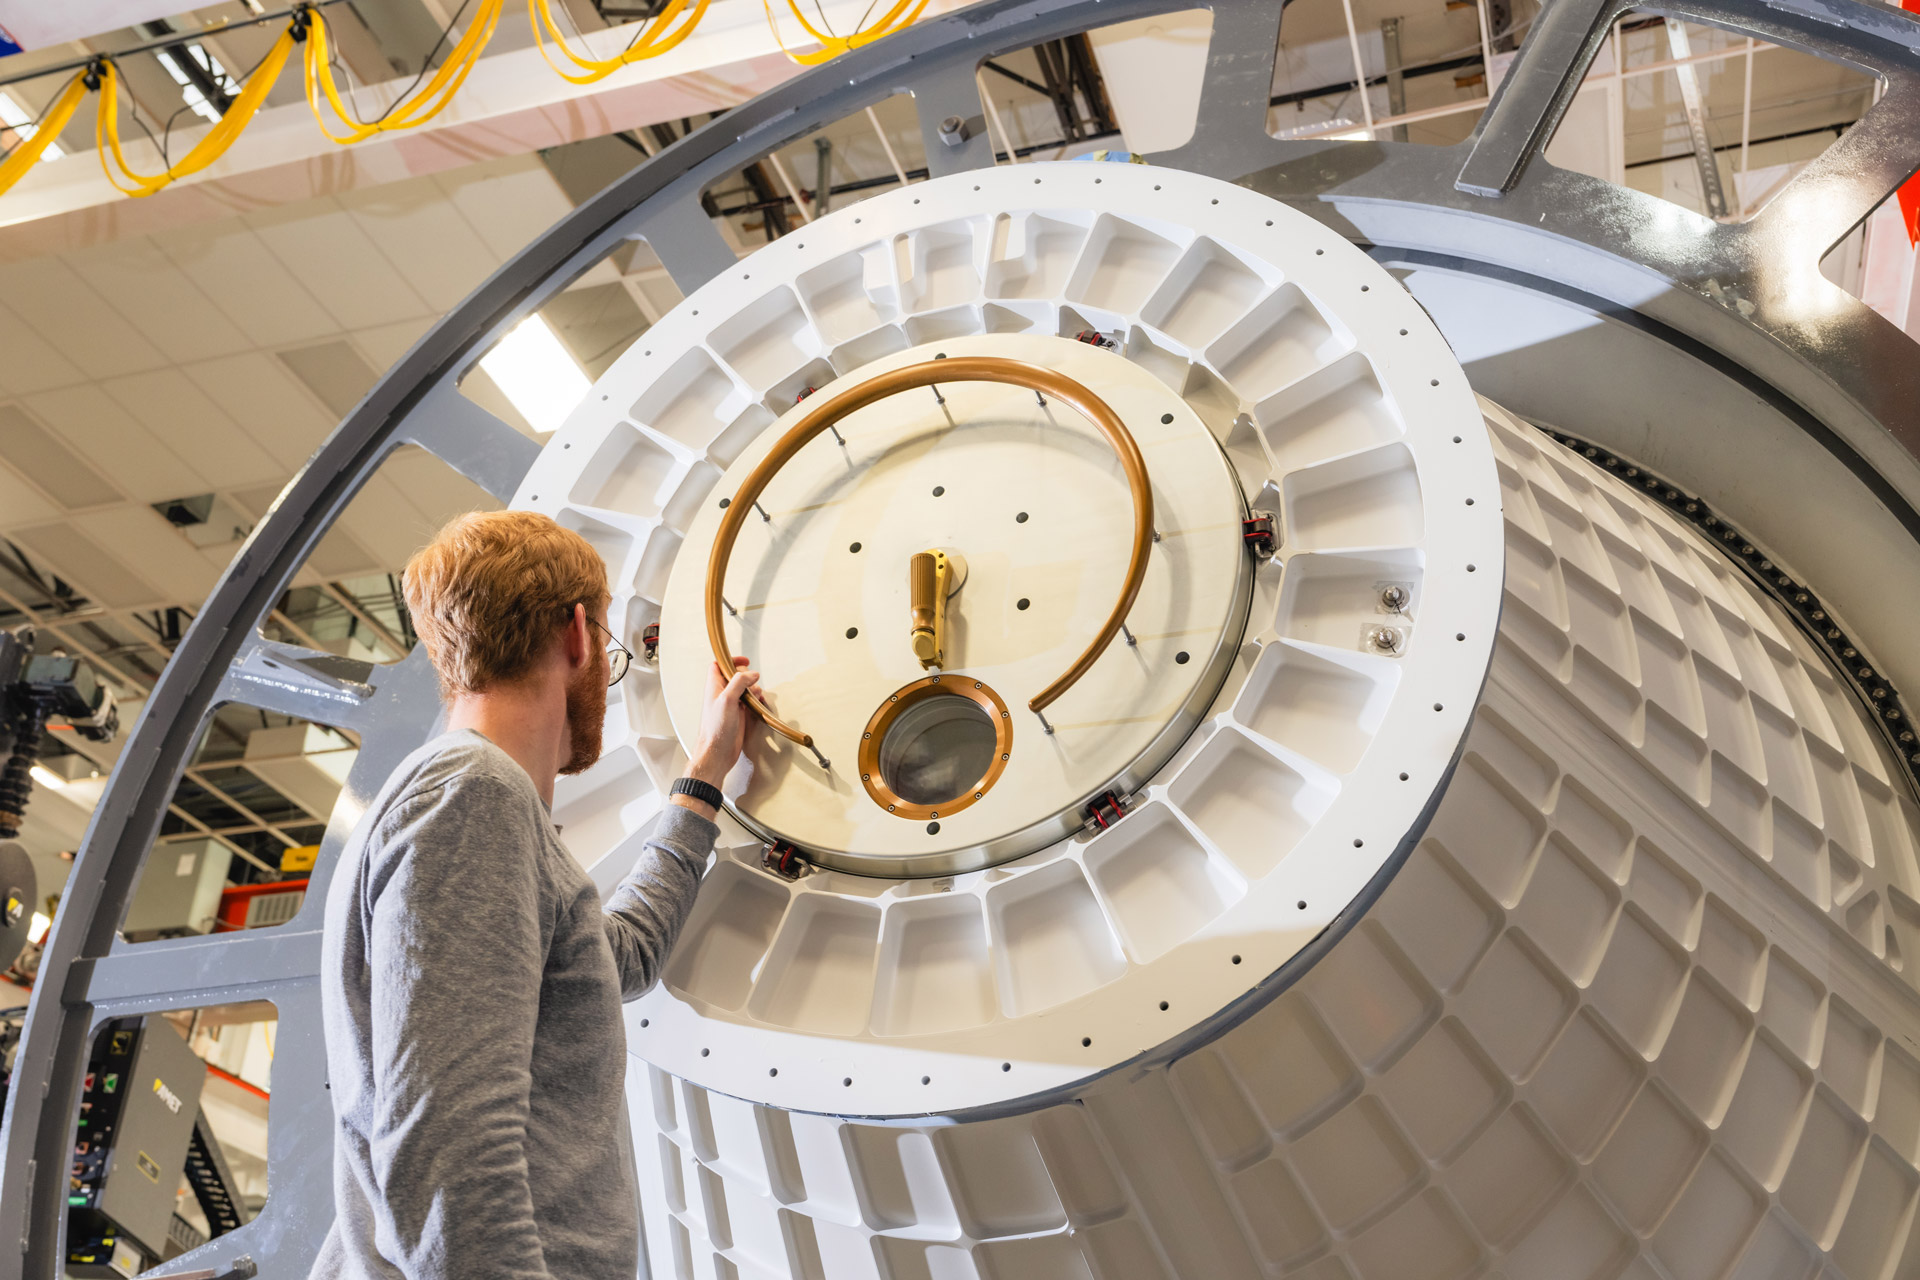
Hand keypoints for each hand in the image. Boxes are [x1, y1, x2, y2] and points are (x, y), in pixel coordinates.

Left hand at [686, 656, 759, 788]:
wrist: (718, 752)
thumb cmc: (716, 729)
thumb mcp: (727, 700)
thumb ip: (739, 682)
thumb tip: (752, 674)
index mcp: (714, 687)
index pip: (719, 665)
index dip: (730, 660)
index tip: (744, 661)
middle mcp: (722, 694)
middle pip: (736, 676)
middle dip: (747, 676)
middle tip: (752, 682)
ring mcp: (731, 704)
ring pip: (745, 689)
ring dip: (754, 690)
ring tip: (755, 697)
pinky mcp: (739, 715)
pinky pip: (750, 702)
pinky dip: (756, 701)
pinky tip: (758, 705)